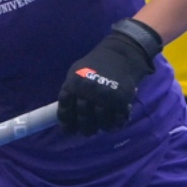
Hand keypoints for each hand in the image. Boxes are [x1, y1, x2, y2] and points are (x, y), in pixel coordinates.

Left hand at [58, 18, 161, 134]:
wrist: (120, 53)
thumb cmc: (95, 63)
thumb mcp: (76, 71)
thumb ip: (70, 89)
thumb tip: (65, 113)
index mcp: (74, 84)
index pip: (65, 109)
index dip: (66, 122)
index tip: (69, 130)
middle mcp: (88, 91)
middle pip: (83, 117)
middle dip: (84, 128)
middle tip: (87, 132)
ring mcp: (105, 96)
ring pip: (100, 120)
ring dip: (100, 127)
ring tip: (101, 128)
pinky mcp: (121, 99)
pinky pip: (117, 118)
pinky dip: (116, 124)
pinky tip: (114, 125)